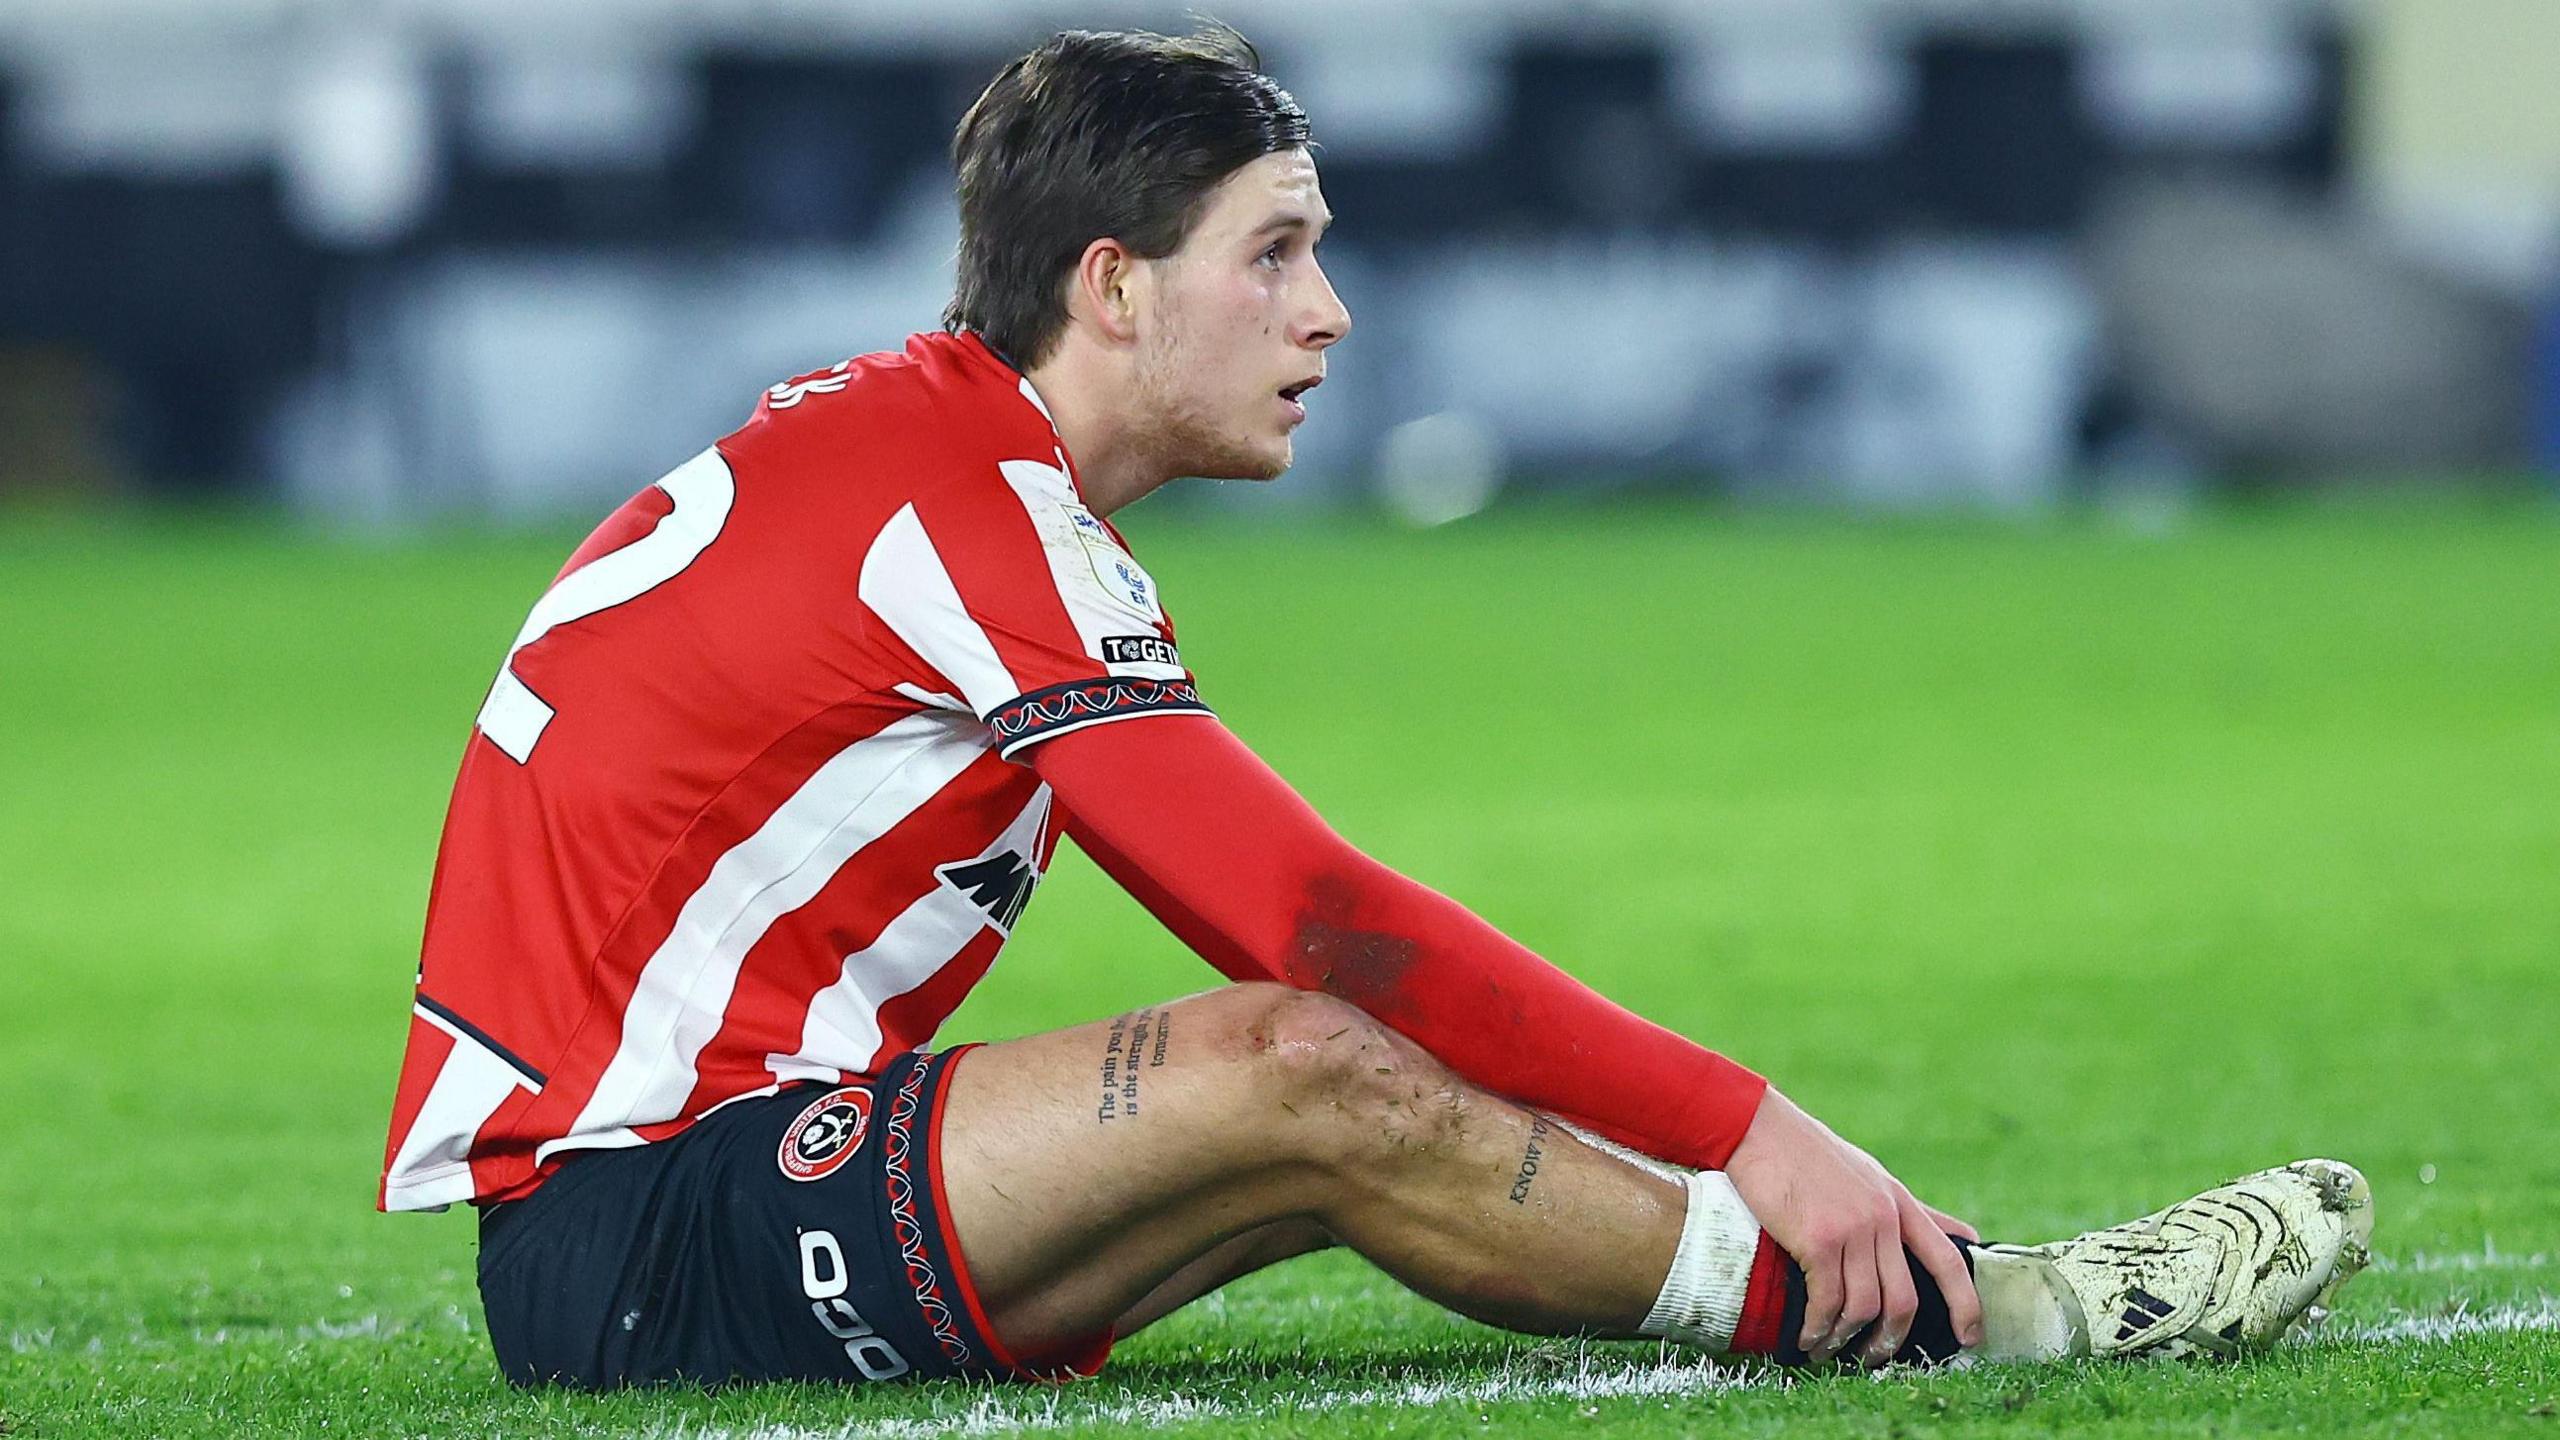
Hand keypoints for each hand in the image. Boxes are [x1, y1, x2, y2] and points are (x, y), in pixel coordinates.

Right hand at [1724, 1088, 1982, 1366]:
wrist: (1757, 1129)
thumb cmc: (1806, 1153)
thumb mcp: (1869, 1174)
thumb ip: (1908, 1209)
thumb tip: (1960, 1233)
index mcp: (1899, 1201)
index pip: (1947, 1259)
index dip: (1966, 1304)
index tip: (1970, 1338)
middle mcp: (1883, 1217)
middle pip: (1903, 1298)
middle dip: (1889, 1339)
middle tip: (1871, 1358)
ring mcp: (1853, 1228)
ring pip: (1865, 1306)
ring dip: (1846, 1339)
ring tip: (1826, 1349)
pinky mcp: (1818, 1239)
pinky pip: (1828, 1301)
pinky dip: (1819, 1327)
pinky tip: (1807, 1335)